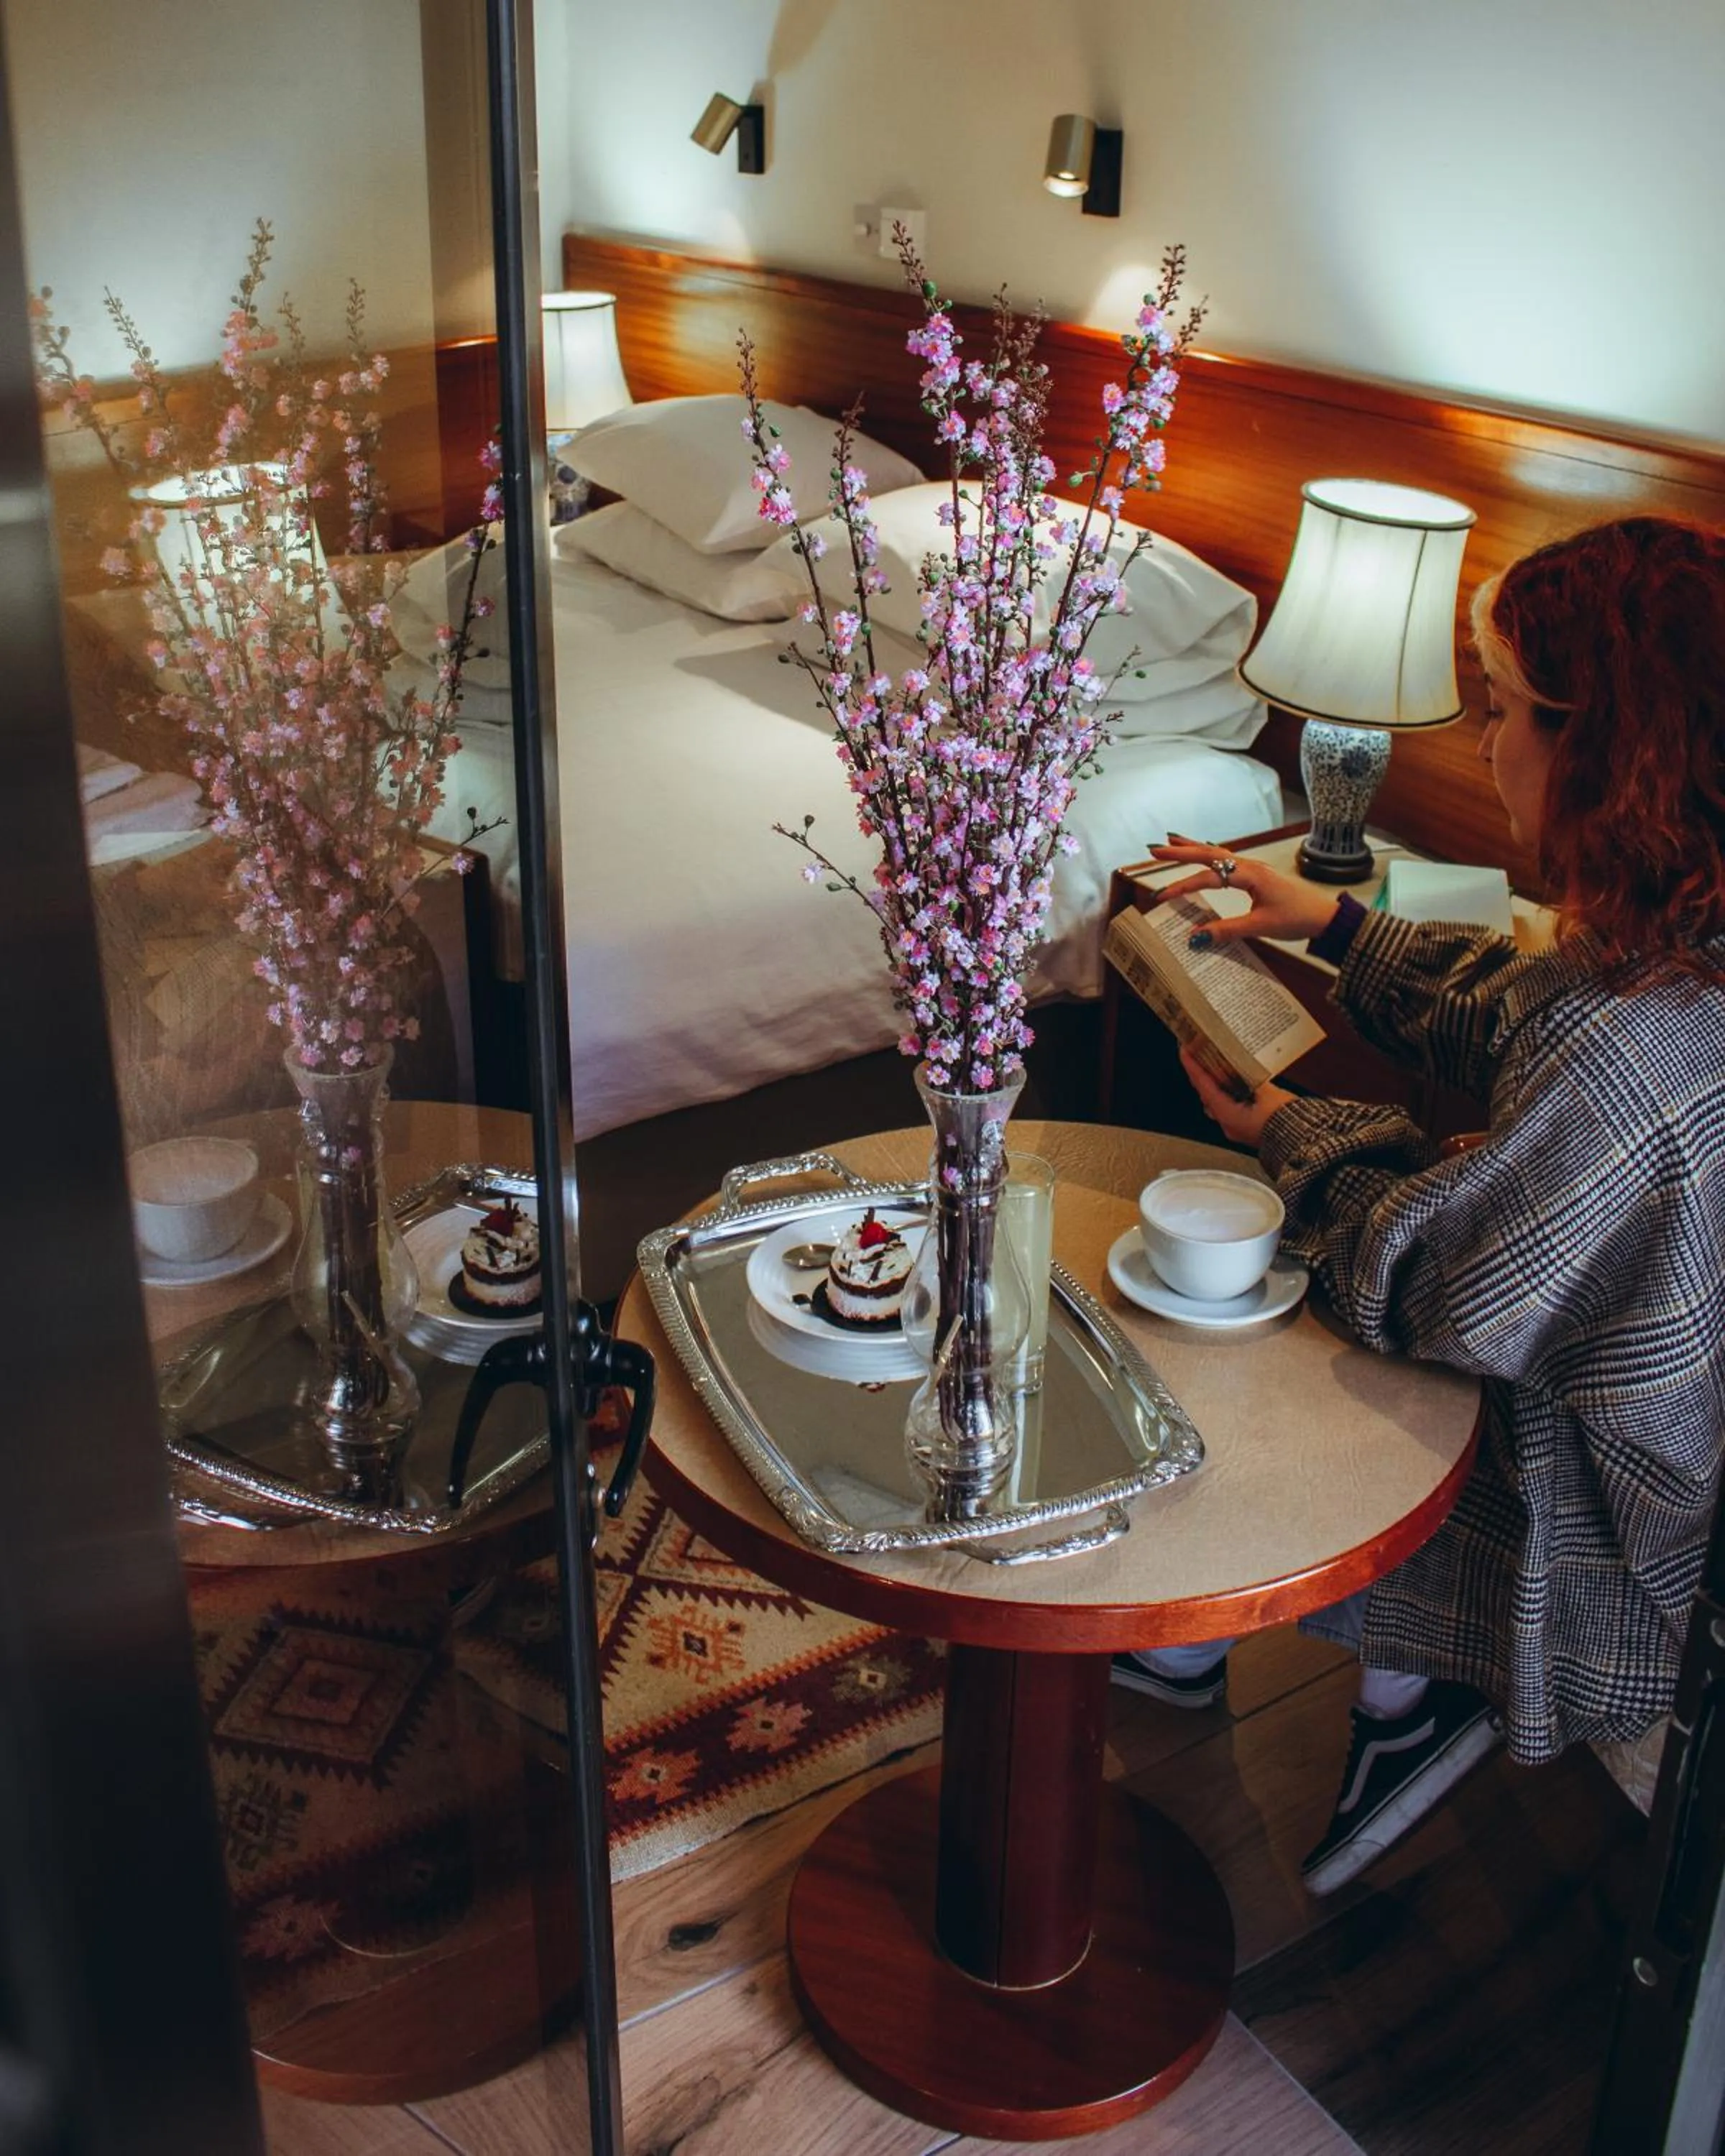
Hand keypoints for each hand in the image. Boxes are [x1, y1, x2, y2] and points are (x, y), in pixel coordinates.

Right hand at [1149, 843, 1341, 947]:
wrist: (1326, 916)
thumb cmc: (1298, 918)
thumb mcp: (1261, 926)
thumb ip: (1227, 930)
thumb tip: (1196, 936)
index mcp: (1250, 874)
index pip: (1208, 877)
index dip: (1182, 886)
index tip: (1161, 896)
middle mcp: (1250, 866)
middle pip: (1209, 853)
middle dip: (1180, 851)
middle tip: (1153, 849)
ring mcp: (1253, 868)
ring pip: (1217, 853)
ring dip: (1194, 848)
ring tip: (1171, 841)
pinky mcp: (1256, 875)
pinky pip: (1227, 860)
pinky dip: (1210, 854)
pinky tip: (1204, 852)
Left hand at [1179, 1045, 1294, 1147]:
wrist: (1302, 1142)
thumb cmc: (1286, 1123)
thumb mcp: (1268, 1092)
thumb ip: (1253, 1078)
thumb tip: (1245, 1067)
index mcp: (1227, 1115)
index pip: (1202, 1085)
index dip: (1192, 1066)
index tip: (1185, 1051)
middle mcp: (1228, 1124)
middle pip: (1206, 1094)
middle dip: (1202, 1074)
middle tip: (1199, 1054)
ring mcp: (1236, 1128)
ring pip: (1217, 1102)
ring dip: (1215, 1084)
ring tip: (1216, 1065)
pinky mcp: (1246, 1128)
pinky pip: (1230, 1108)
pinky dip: (1228, 1094)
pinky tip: (1236, 1083)